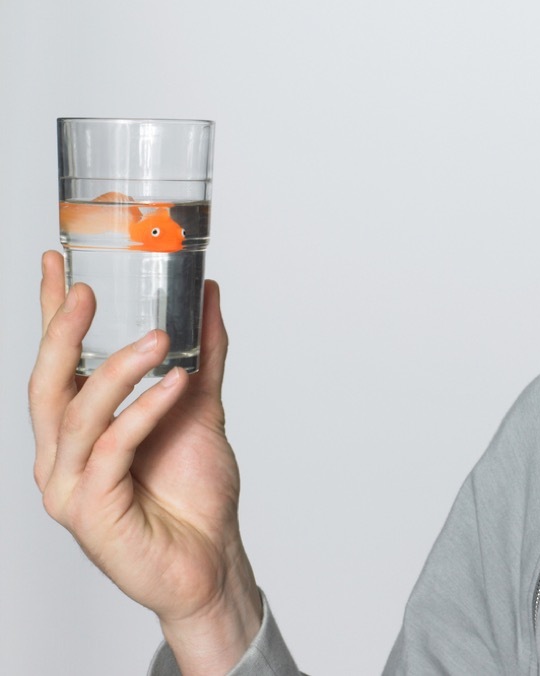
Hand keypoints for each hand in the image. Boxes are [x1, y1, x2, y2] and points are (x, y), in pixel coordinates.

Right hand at [30, 251, 262, 674]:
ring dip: (117, 370)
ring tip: (158, 339)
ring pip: (77, 413)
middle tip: (88, 291)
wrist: (211, 560)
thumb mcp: (201, 406)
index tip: (56, 261)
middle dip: (63, 332)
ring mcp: (71, 485)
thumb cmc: (195, 493)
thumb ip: (203, 354)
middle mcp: (64, 454)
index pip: (58, 361)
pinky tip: (173, 385)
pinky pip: (112, 449)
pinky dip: (143, 412)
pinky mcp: (91, 512)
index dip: (53, 312)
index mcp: (81, 428)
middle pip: (47, 382)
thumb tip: (208, 295)